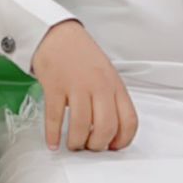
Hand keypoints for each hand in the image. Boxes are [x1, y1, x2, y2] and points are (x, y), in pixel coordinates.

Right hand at [31, 20, 137, 151]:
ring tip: (72, 145)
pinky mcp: (54, 86)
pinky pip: (54, 117)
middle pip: (106, 127)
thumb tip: (111, 130)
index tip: (114, 148)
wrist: (56, 34)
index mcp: (115, 85)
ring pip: (81, 126)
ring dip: (76, 142)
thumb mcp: (107, 74)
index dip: (123, 140)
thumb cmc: (81, 55)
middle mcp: (99, 86)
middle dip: (97, 145)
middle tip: (89, 148)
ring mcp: (76, 86)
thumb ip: (112, 98)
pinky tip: (53, 142)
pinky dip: (53, 134)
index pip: (129, 121)